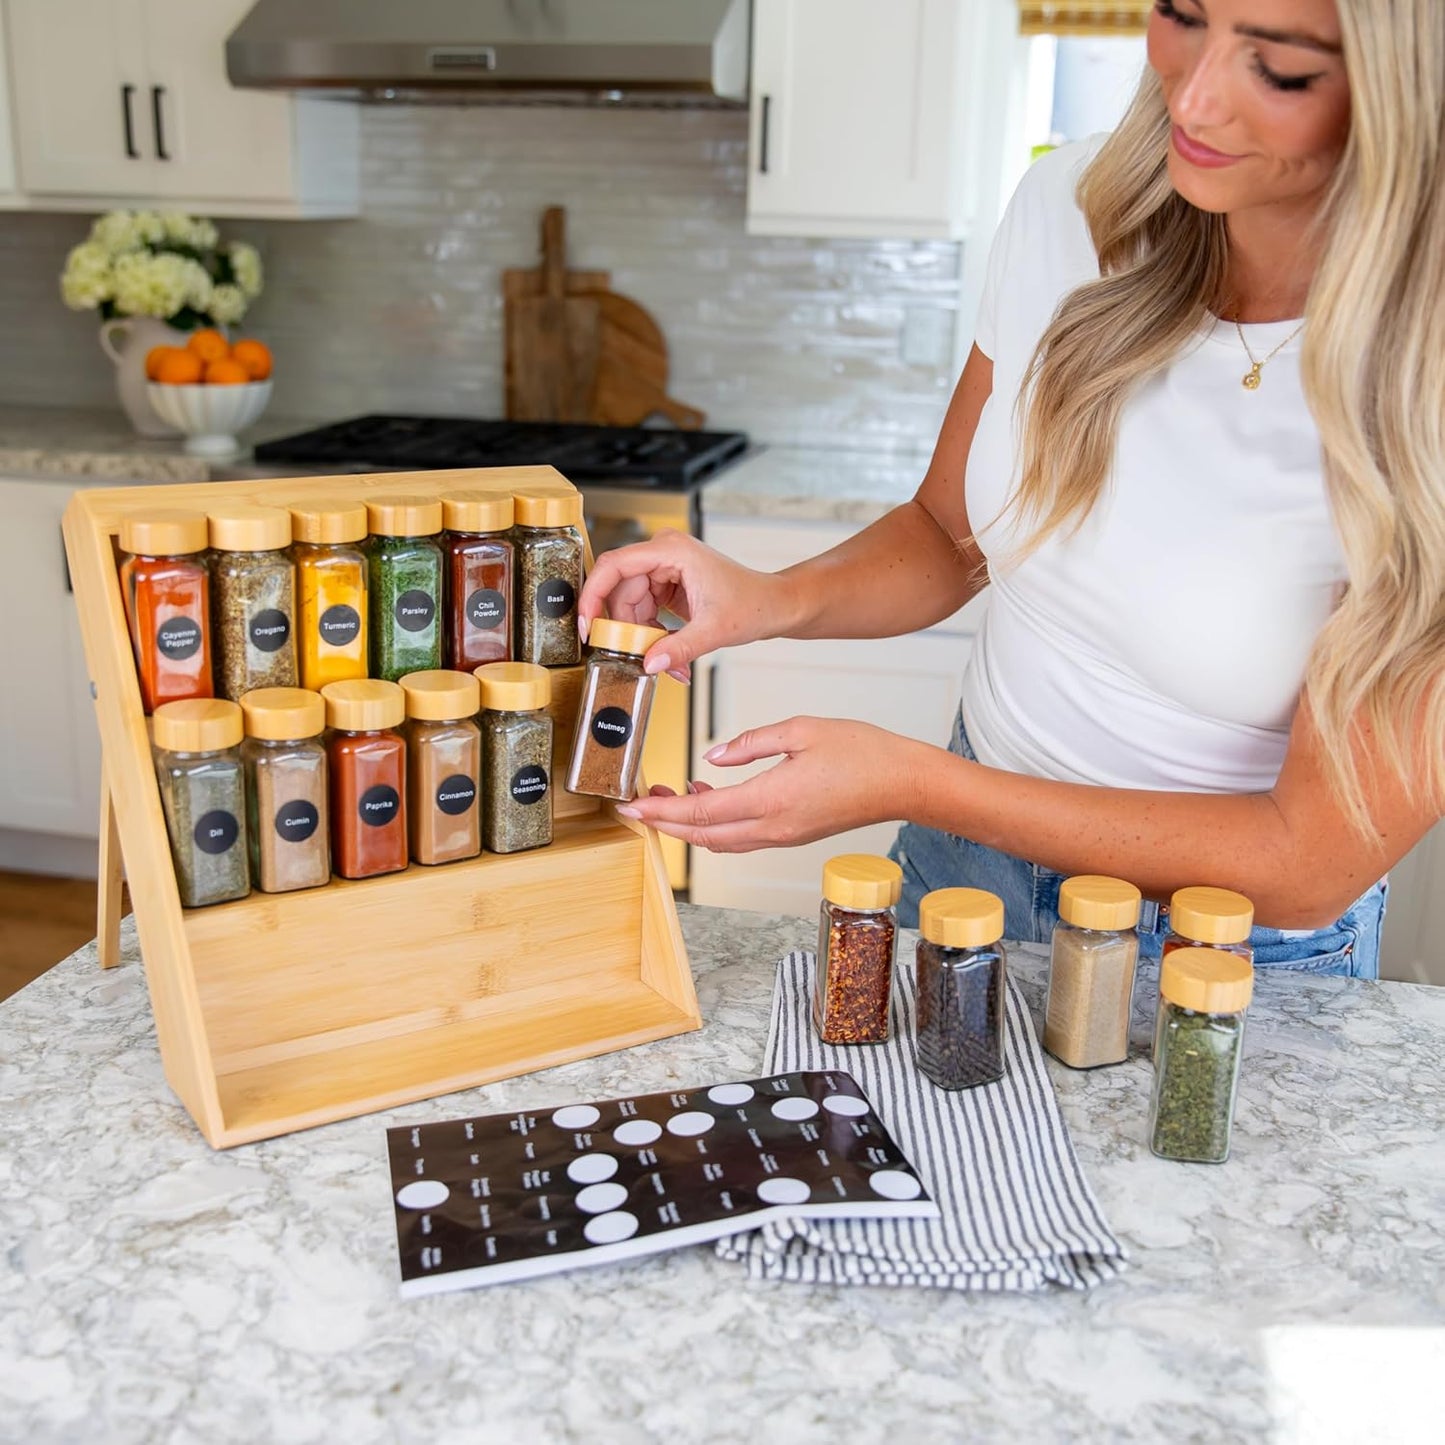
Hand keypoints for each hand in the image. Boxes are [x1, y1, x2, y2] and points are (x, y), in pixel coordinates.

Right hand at [577, 529, 792, 681]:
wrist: (774, 605)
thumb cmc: (753, 604)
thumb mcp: (714, 630)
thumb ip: (679, 648)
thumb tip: (648, 664)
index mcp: (671, 550)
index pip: (614, 566)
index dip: (593, 595)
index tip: (586, 625)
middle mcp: (663, 553)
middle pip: (619, 590)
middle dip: (624, 627)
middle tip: (632, 656)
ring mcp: (664, 568)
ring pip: (629, 604)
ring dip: (640, 636)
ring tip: (662, 661)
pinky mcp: (667, 584)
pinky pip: (643, 610)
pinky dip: (650, 634)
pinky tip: (665, 652)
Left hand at [617, 717, 920, 851]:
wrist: (904, 783)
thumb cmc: (863, 752)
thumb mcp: (802, 730)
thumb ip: (751, 742)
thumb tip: (713, 755)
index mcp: (771, 799)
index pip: (701, 811)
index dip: (661, 811)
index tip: (632, 807)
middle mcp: (773, 828)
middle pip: (702, 835)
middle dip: (663, 824)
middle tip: (635, 807)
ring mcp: (783, 836)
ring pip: (720, 841)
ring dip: (688, 826)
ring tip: (666, 798)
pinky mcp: (792, 835)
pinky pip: (741, 838)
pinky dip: (715, 824)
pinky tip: (708, 796)